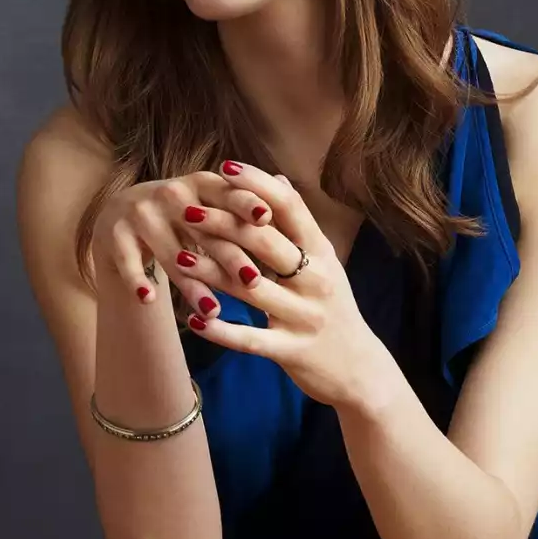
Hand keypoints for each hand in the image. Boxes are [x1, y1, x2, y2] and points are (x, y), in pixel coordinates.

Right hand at [89, 168, 260, 322]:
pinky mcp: (115, 233)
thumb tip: (292, 214)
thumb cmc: (181, 217)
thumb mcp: (210, 208)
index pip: (227, 193)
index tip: (268, 219)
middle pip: (204, 228)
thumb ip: (243, 211)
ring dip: (191, 283)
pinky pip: (129, 260)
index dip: (246, 204)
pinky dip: (137, 279)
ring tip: (212, 310)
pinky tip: (148, 298)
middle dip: (229, 255)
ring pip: (171, 252)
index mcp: (201, 184)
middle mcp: (170, 193)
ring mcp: (140, 213)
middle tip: (253, 281)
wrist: (122, 214)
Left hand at [176, 160, 392, 408]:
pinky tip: (193, 319)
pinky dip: (220, 330)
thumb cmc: (331, 308)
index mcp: (323, 253)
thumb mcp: (323, 264)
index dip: (258, 185)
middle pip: (266, 242)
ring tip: (177, 259)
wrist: (360, 370)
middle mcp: (317, 280)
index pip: (291, 208)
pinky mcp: (292, 351)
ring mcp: (305, 317)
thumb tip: (278, 180)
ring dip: (210, 272)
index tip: (224, 168)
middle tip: (186, 210)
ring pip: (251, 289)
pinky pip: (250, 339)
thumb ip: (298, 228)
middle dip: (224, 223)